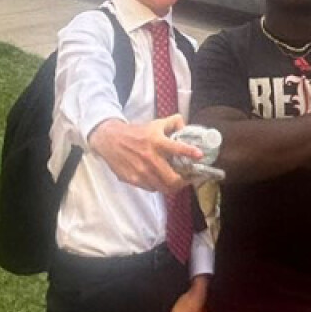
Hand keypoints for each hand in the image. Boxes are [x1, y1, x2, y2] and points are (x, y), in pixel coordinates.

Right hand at [88, 114, 202, 193]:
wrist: (110, 140)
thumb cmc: (136, 132)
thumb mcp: (155, 124)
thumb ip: (173, 123)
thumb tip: (186, 127)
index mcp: (156, 142)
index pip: (176, 148)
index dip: (190, 152)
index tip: (200, 156)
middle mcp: (150, 158)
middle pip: (172, 179)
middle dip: (184, 182)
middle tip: (189, 178)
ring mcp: (141, 171)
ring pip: (164, 187)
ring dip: (173, 186)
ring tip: (177, 181)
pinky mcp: (133, 179)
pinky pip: (152, 188)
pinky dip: (159, 186)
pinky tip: (161, 180)